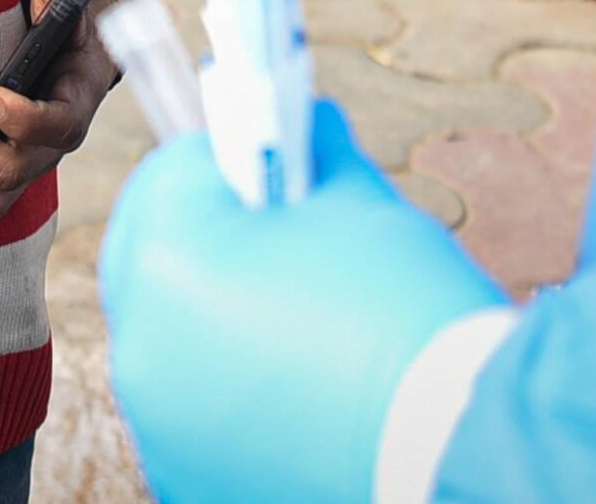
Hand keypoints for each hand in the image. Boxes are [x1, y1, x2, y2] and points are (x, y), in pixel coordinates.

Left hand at [99, 101, 512, 503]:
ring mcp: (161, 424)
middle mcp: (141, 348)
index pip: (170, 175)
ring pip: (175, 342)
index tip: (261, 159)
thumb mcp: (358, 200)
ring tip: (295, 315)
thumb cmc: (405, 315)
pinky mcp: (185, 477)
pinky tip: (296, 385)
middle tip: (275, 232)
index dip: (221, 159)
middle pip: (158, 261)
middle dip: (210, 237)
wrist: (453, 446)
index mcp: (167, 260)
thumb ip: (310, 153)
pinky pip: (196, 412)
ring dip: (217, 317)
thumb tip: (302, 128)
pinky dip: (232, 391)